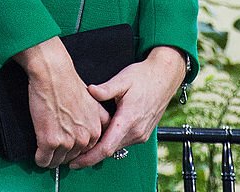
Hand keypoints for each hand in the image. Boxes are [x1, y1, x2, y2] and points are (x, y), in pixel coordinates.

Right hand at [14, 37, 109, 168]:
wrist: (54, 73)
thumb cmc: (69, 83)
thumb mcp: (91, 102)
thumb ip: (93, 119)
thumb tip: (86, 131)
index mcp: (96, 128)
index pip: (87, 152)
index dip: (75, 147)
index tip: (68, 144)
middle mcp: (85, 137)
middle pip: (71, 158)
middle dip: (62, 152)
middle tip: (54, 140)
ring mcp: (68, 141)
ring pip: (57, 162)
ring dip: (50, 155)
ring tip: (45, 143)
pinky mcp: (50, 141)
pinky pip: (43, 161)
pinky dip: (39, 157)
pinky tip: (38, 148)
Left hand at [69, 45, 185, 167]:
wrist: (165, 76)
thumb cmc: (144, 76)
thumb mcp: (123, 79)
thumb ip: (105, 88)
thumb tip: (90, 91)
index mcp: (128, 119)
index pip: (106, 148)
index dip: (88, 158)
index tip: (74, 162)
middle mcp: (136, 131)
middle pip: (109, 151)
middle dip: (91, 154)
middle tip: (74, 153)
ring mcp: (141, 134)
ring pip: (117, 147)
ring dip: (103, 147)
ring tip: (87, 141)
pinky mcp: (144, 134)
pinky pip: (125, 142)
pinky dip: (113, 141)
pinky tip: (105, 133)